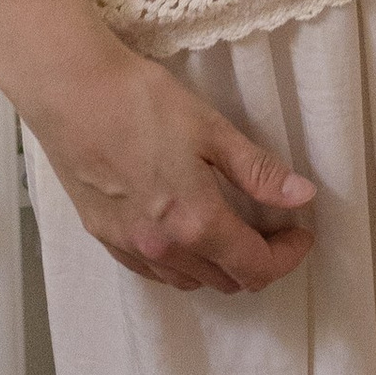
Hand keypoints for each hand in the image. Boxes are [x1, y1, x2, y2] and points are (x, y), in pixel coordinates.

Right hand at [28, 39, 318, 294]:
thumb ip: (258, 172)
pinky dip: (182, 265)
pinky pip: (154, 272)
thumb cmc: (144, 102)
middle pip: (224, 281)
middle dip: (258, 261)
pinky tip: (187, 233)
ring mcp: (129, 248)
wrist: (73, 93)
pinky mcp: (104, 238)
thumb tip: (303, 197)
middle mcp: (162, 249)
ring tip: (235, 229)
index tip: (302, 234)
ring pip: (189, 281)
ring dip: (220, 266)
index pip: (255, 267)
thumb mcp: (213, 130)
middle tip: (275, 227)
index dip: (287, 257)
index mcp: (196, 223)